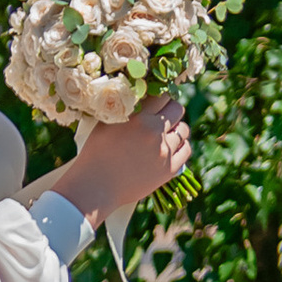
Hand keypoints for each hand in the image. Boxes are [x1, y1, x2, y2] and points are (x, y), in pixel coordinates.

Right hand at [49, 94, 192, 221]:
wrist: (95, 186)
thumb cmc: (95, 153)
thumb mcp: (107, 123)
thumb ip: (128, 109)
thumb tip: (144, 97)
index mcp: (138, 118)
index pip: (162, 96)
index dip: (160, 96)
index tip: (158, 101)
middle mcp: (154, 132)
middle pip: (177, 109)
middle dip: (171, 110)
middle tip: (163, 115)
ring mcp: (164, 152)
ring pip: (183, 130)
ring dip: (176, 128)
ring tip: (166, 133)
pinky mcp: (169, 169)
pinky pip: (186, 150)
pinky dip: (181, 146)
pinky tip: (172, 147)